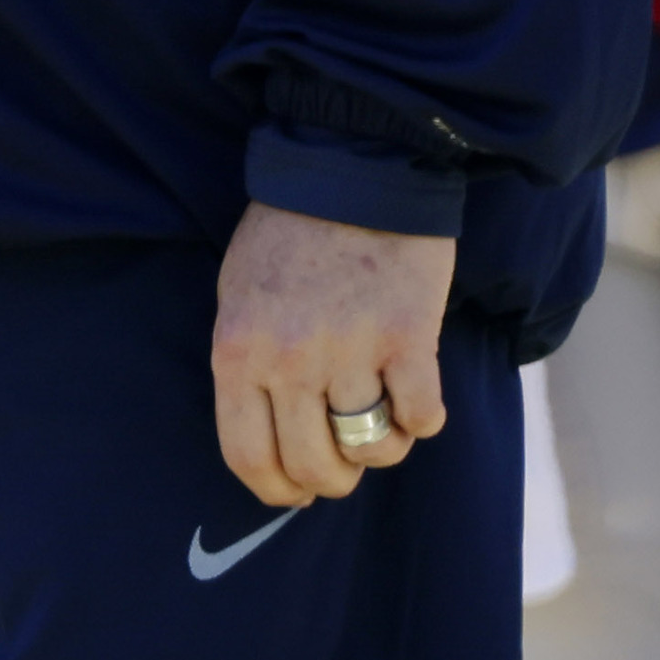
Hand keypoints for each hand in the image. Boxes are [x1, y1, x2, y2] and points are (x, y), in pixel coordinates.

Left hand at [211, 200, 453, 508]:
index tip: (296, 493)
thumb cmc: (287, 233)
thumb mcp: (237, 295)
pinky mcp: (409, 335)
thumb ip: (246, 365)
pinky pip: (421, 417)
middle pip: (314, 466)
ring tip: (383, 418)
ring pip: (372, 449)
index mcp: (237, 350)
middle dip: (334, 478)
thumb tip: (268, 440)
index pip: (249, 457)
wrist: (351, 166)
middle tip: (346, 461)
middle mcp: (289, 359)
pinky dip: (422, 419)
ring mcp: (351, 349)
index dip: (276, 490)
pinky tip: (416, 395)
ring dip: (382, 447)